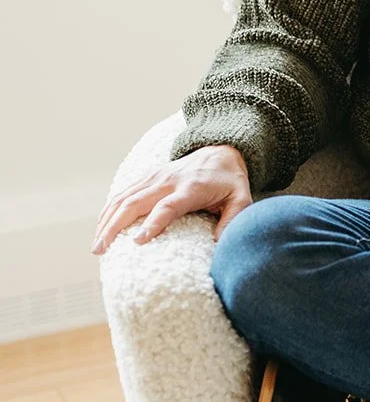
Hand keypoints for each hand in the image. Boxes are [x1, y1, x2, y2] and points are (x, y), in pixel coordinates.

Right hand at [91, 144, 252, 254]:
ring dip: (107, 221)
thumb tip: (219, 246)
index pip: (168, 206)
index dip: (153, 223)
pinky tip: (101, 228)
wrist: (220, 150)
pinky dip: (109, 210)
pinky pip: (122, 193)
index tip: (138, 241)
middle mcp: (168, 181)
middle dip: (115, 226)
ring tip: (96, 246)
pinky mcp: (147, 177)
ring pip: (123, 197)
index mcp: (191, 188)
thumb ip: (233, 221)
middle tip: (102, 250)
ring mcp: (154, 177)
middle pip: (135, 202)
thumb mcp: (241, 199)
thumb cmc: (230, 181)